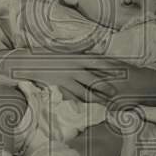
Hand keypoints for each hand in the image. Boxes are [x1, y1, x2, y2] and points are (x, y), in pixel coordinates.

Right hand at [0, 51, 147, 104]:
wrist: (30, 61)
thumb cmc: (49, 56)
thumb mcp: (67, 51)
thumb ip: (81, 52)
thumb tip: (94, 49)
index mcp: (79, 57)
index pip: (100, 62)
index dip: (112, 67)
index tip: (124, 71)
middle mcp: (76, 67)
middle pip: (96, 77)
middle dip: (108, 85)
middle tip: (120, 92)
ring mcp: (68, 77)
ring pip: (86, 88)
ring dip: (98, 96)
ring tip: (109, 103)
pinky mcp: (61, 85)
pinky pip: (74, 94)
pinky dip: (82, 100)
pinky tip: (89, 106)